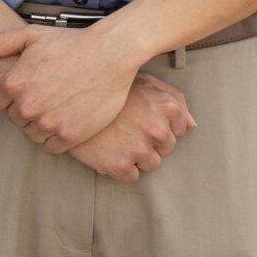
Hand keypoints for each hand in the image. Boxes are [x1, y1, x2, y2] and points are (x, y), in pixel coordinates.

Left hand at [0, 22, 140, 152]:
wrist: (112, 53)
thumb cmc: (70, 42)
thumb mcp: (30, 35)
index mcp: (12, 83)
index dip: (9, 94)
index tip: (26, 86)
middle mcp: (27, 105)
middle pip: (14, 117)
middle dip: (25, 108)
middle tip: (46, 94)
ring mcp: (49, 122)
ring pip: (31, 133)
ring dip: (40, 124)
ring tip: (57, 106)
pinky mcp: (70, 135)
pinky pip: (51, 147)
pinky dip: (55, 138)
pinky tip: (65, 121)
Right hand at [67, 72, 196, 181]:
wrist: (66, 100)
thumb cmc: (106, 87)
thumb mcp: (143, 81)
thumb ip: (173, 98)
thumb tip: (191, 124)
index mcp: (166, 107)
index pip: (179, 129)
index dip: (159, 125)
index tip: (141, 119)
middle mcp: (157, 130)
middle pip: (166, 149)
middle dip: (149, 141)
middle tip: (125, 129)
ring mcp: (139, 149)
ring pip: (150, 164)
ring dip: (136, 156)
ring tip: (116, 140)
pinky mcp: (120, 166)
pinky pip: (132, 175)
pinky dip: (121, 167)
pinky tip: (108, 150)